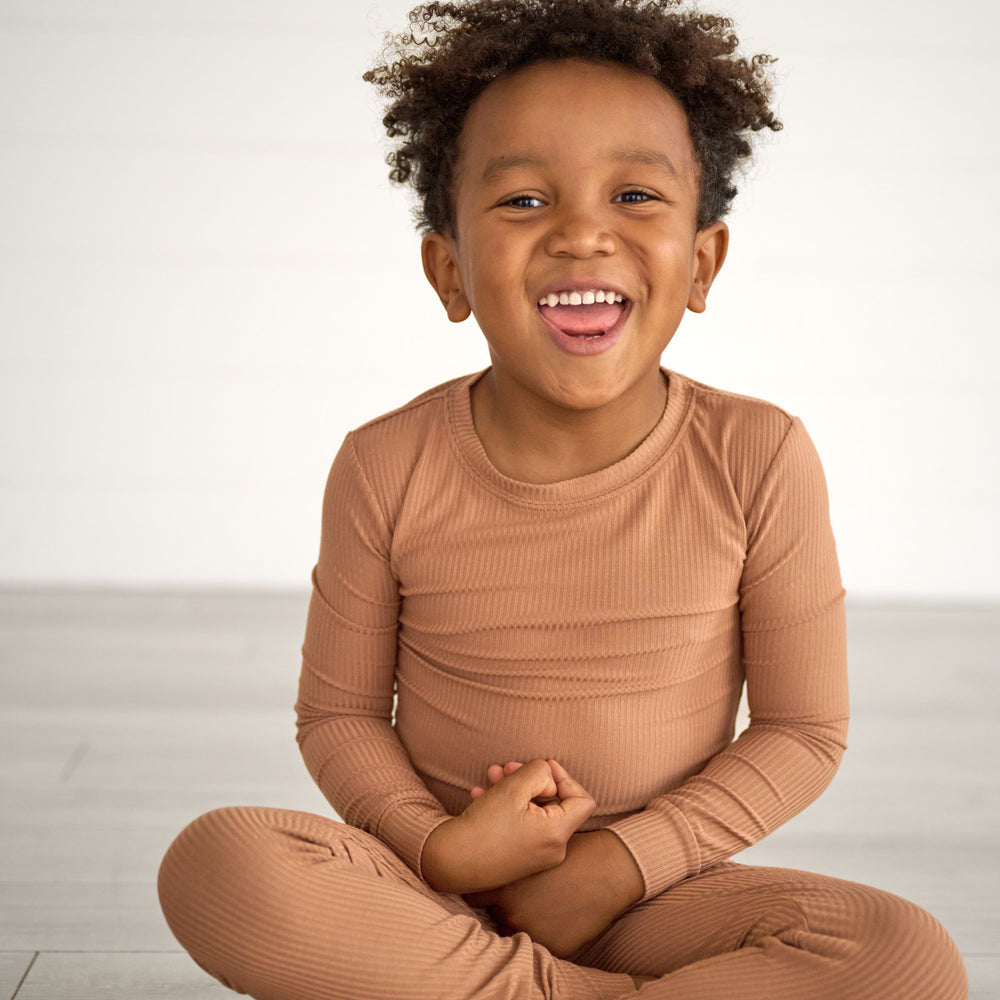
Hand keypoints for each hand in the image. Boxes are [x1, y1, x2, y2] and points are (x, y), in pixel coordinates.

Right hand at [420, 758, 595, 893]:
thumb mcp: (513, 787)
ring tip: (491, 776)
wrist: (449, 863)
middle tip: (508, 767)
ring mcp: (537, 858)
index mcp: (558, 834)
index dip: (565, 776)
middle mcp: (553, 850)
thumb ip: (538, 772)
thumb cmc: (483, 825)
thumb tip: (548, 776)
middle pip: (556, 803)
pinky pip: (523, 826)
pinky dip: (508, 808)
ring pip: (535, 812)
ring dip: (515, 789)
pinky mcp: (519, 860)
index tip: (542, 766)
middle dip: (531, 779)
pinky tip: (481, 795)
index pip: (583, 800)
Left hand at [466, 828, 644, 957]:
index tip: (488, 882)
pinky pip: (538, 942)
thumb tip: (479, 838)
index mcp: (504, 883)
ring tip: (541, 901)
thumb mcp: (535, 845)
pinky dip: (544, 929)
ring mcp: (531, 931)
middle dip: (502, 904)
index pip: (472, 894)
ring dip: (522, 917)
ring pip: (514, 928)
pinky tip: (557, 913)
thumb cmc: (572, 851)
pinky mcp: (551, 947)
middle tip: (520, 892)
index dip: (479, 887)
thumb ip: (507, 855)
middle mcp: (511, 910)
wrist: (609, 870)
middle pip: (493, 913)